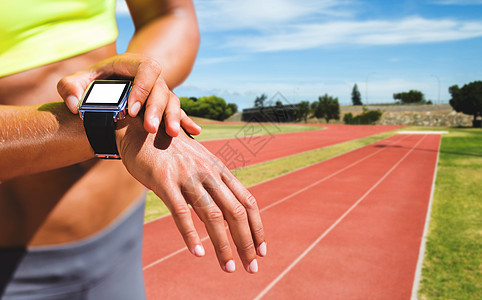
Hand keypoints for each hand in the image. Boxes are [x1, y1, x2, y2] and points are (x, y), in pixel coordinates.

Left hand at [57, 53, 200, 136]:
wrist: (104, 86)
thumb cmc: (89, 83)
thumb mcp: (75, 82)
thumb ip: (68, 88)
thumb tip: (74, 106)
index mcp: (131, 65)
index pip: (146, 69)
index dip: (143, 88)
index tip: (132, 111)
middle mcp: (149, 77)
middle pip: (162, 88)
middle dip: (158, 109)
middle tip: (151, 129)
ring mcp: (158, 91)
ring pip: (173, 101)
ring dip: (174, 117)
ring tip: (171, 135)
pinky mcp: (163, 105)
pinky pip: (178, 111)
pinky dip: (186, 121)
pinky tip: (195, 132)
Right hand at [116, 116, 266, 272]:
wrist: (142, 129)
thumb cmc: (172, 150)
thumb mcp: (199, 162)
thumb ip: (213, 181)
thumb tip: (225, 205)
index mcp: (219, 170)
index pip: (247, 202)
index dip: (257, 227)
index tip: (262, 250)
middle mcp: (209, 173)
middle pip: (235, 213)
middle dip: (246, 243)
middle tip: (252, 268)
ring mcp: (188, 177)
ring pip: (213, 216)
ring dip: (223, 246)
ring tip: (230, 268)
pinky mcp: (165, 182)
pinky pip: (181, 212)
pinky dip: (190, 234)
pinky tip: (197, 252)